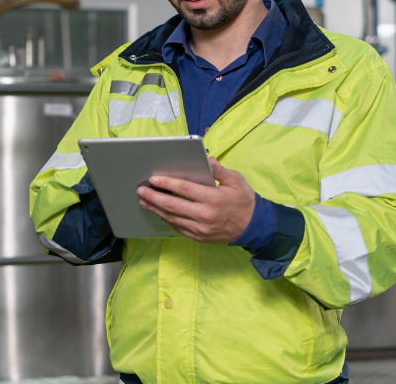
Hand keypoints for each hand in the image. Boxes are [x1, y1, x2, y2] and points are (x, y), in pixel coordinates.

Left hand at [137, 157, 255, 243]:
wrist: (253, 227)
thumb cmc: (244, 201)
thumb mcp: (237, 180)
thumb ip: (220, 170)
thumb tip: (207, 159)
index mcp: (213, 199)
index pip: (185, 189)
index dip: (167, 183)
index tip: (154, 178)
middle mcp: (205, 215)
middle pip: (173, 205)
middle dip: (154, 197)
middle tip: (141, 190)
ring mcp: (201, 229)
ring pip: (172, 218)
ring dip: (156, 209)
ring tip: (144, 201)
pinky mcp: (199, 237)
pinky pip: (178, 228)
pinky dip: (166, 219)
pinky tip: (159, 212)